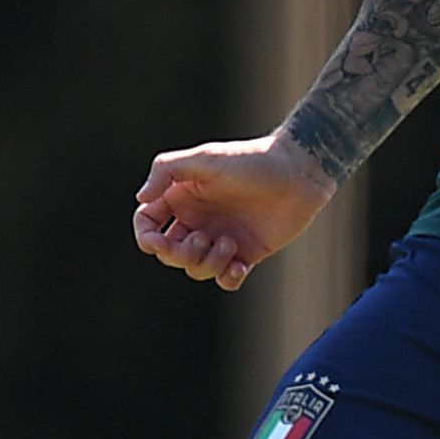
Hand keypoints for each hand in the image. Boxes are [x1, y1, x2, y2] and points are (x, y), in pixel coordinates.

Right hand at [134, 134, 340, 289]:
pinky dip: (227, 278)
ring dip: (206, 263)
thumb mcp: (205, 158)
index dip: (146, 238)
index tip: (157, 242)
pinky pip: (225, 280)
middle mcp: (199, 219)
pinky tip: (240, 266)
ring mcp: (221, 238)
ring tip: (230, 243)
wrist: (298, 173)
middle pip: (169, 253)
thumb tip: (141, 199)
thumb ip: (167, 171)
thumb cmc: (252, 161)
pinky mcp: (246, 253)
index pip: (148, 224)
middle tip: (203, 238)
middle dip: (178, 254)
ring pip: (195, 269)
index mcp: (183, 197)